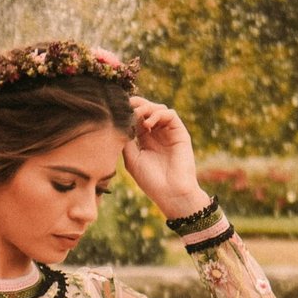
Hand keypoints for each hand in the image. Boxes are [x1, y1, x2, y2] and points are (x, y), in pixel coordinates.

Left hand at [124, 95, 207, 219]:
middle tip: (126, 105)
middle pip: (147, 109)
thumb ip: (126, 140)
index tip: (117, 108)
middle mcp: (157, 134)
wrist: (171, 193)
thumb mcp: (132, 159)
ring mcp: (169, 132)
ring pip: (159, 109)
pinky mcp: (180, 133)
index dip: (128, 111)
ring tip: (136, 114)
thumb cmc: (151, 180)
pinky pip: (170, 115)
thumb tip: (118, 123)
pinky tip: (148, 123)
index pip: (136, 118)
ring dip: (146, 108)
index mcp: (145, 140)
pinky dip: (158, 114)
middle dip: (137, 104)